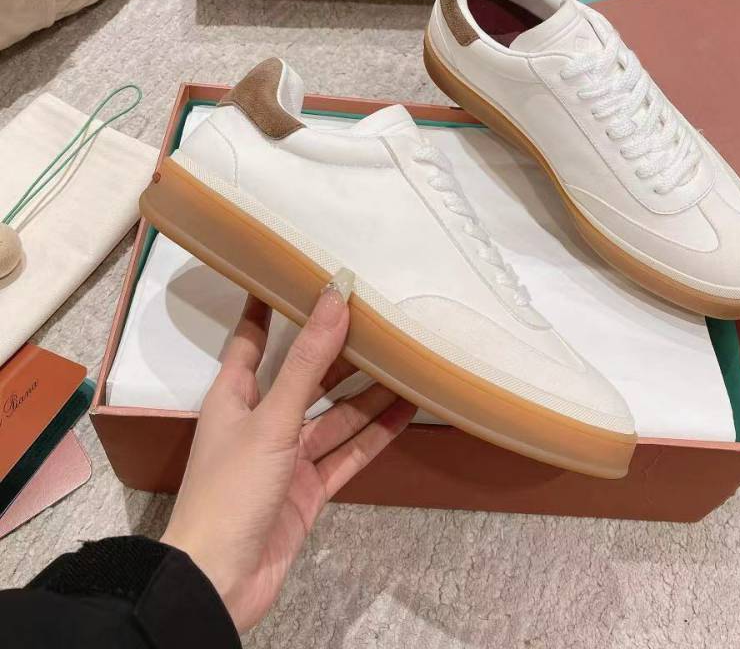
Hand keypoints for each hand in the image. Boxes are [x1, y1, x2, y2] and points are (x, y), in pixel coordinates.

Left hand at [162, 271, 414, 632]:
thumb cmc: (230, 490)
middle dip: (339, 350)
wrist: (219, 582)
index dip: (270, 305)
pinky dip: (375, 435)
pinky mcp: (307, 491)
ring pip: (334, 416)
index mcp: (233, 396)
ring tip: (407, 360)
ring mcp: (286, 458)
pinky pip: (346, 454)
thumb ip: (306, 361)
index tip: (293, 270)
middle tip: (379, 316)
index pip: (252, 337)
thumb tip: (334, 297)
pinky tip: (406, 411)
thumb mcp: (271, 418)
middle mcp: (260, 420)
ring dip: (368, 393)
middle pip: (305, 376)